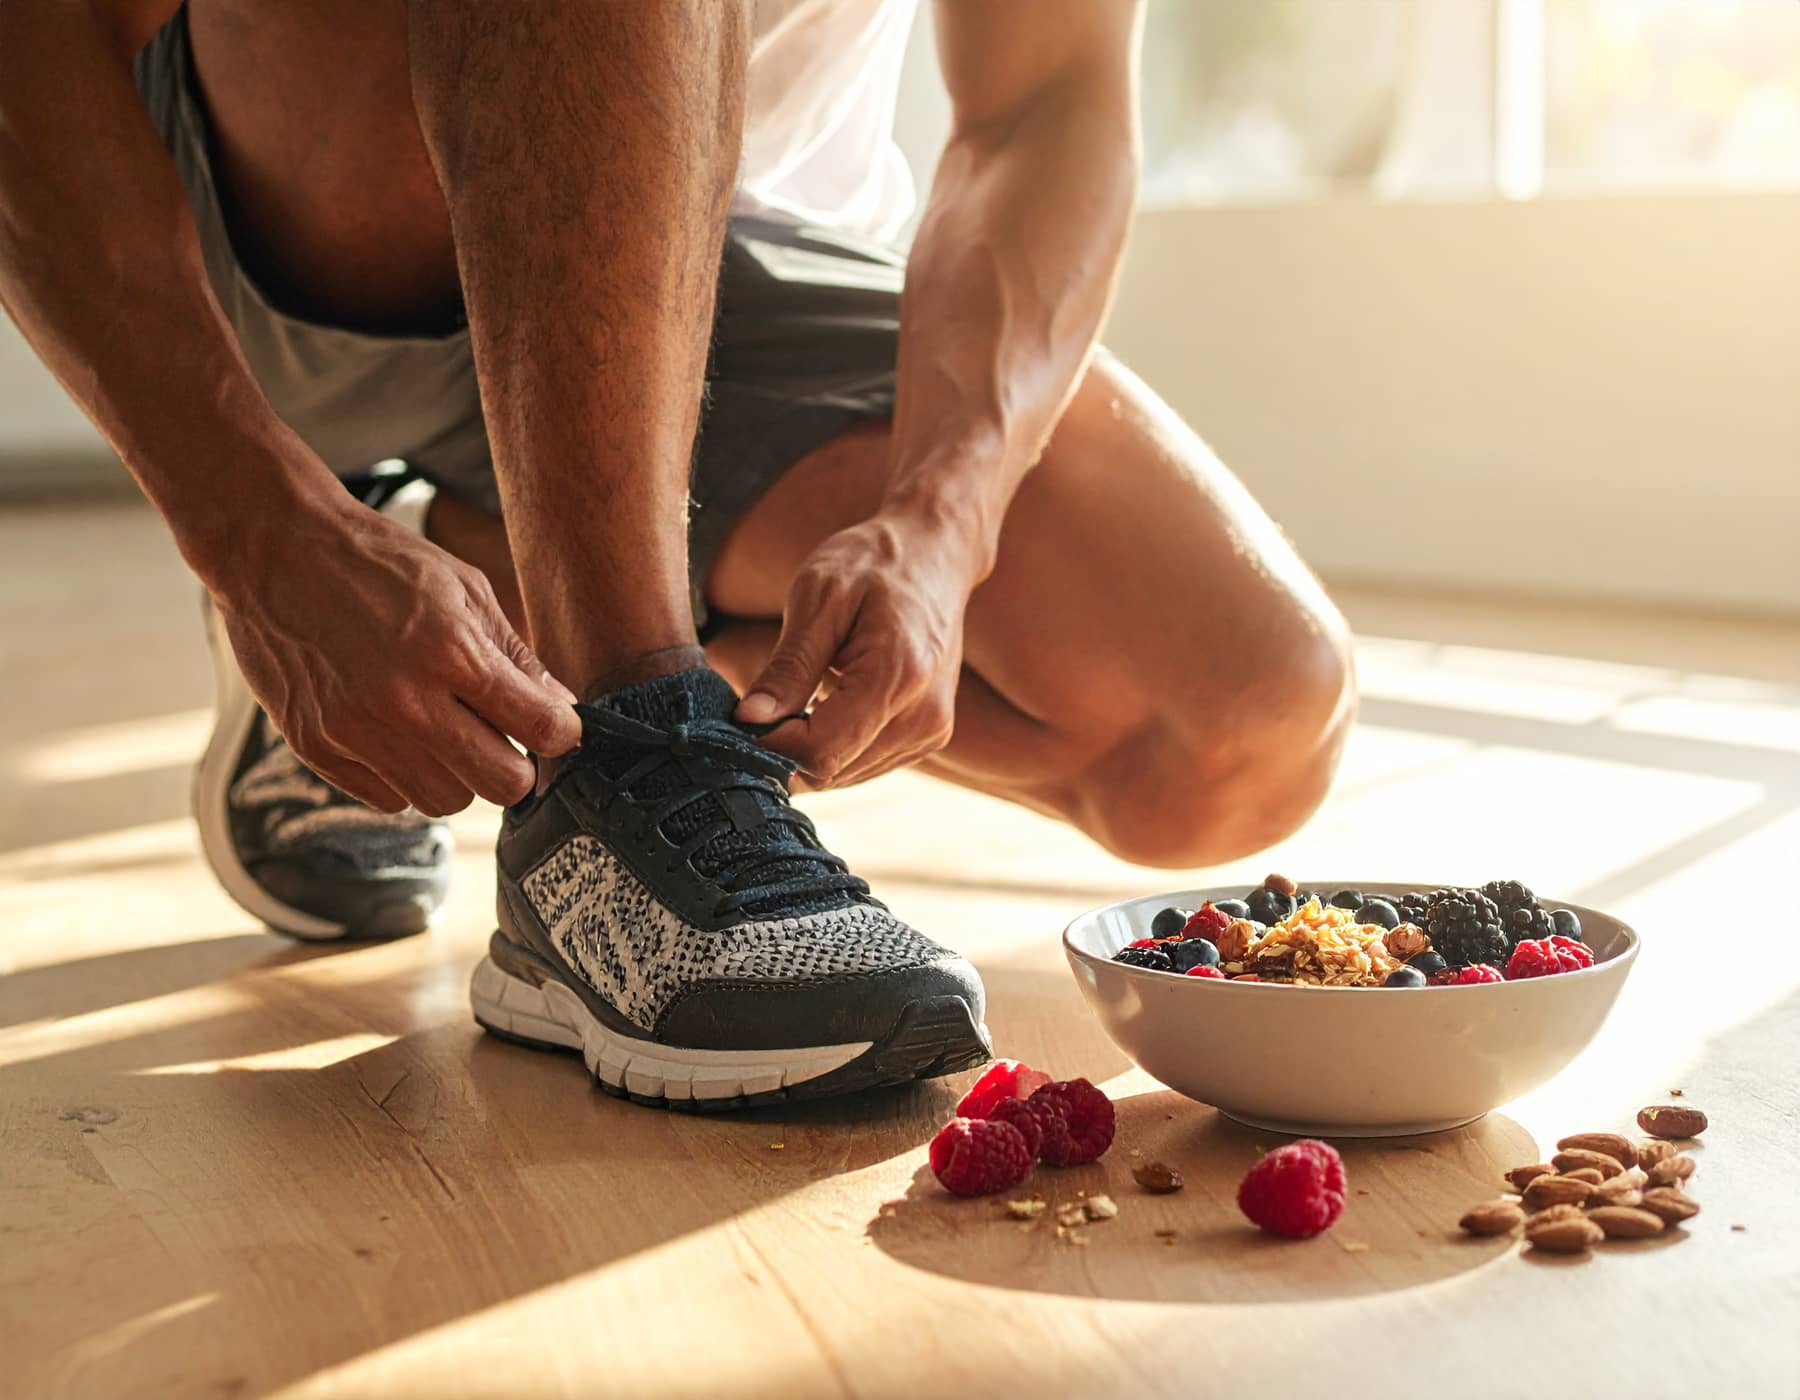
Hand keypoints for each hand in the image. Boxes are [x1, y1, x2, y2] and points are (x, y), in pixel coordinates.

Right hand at [210, 492, 580, 814]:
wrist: (274, 549)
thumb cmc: (378, 563)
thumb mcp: (464, 589)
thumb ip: (516, 658)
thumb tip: (563, 712)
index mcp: (451, 652)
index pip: (540, 729)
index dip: (561, 733)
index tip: (556, 727)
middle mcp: (404, 702)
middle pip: (501, 785)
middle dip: (515, 765)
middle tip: (503, 737)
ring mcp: (356, 732)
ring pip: (445, 801)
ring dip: (458, 774)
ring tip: (443, 728)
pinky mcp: (316, 749)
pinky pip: (390, 799)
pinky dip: (404, 776)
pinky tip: (396, 733)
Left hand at [735, 509, 979, 787]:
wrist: (936, 553)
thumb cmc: (874, 563)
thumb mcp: (819, 597)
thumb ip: (788, 667)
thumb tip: (749, 720)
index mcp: (897, 677)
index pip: (821, 752)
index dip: (770, 744)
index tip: (742, 716)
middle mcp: (923, 716)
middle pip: (832, 771)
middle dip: (786, 748)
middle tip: (762, 705)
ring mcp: (931, 732)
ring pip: (845, 776)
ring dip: (809, 750)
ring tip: (796, 699)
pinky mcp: (930, 736)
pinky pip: (865, 764)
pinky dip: (835, 746)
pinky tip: (825, 705)